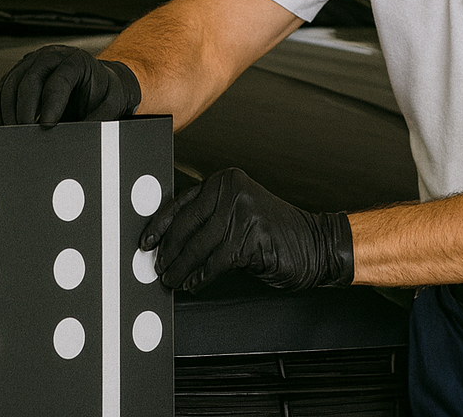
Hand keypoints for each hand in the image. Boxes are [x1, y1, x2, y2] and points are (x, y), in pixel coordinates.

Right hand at [0, 45, 141, 126]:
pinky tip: (6, 126)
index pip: (59, 80)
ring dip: (8, 112)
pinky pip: (2, 89)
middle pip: (29, 80)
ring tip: (16, 134)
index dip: (51, 104)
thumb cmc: (104, 92)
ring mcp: (33, 62)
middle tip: (27, 134)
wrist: (98, 82)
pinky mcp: (20, 73)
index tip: (49, 126)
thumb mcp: (113, 104)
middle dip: (25, 110)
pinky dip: (0, 109)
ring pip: (10, 84)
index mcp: (77, 61)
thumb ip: (100, 119)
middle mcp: (52, 56)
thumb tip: (82, 137)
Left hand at [140, 168, 353, 291]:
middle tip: (158, 267)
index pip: (181, 203)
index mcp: (225, 180)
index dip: (160, 225)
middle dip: (169, 251)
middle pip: (187, 224)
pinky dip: (201, 275)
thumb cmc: (273, 233)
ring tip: (172, 279)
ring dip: (181, 267)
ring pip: (199, 245)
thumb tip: (168, 242)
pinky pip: (216, 260)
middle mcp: (232, 189)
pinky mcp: (250, 234)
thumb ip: (207, 220)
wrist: (315, 244)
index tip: (146, 242)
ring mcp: (242, 210)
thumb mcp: (236, 216)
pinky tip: (194, 283)